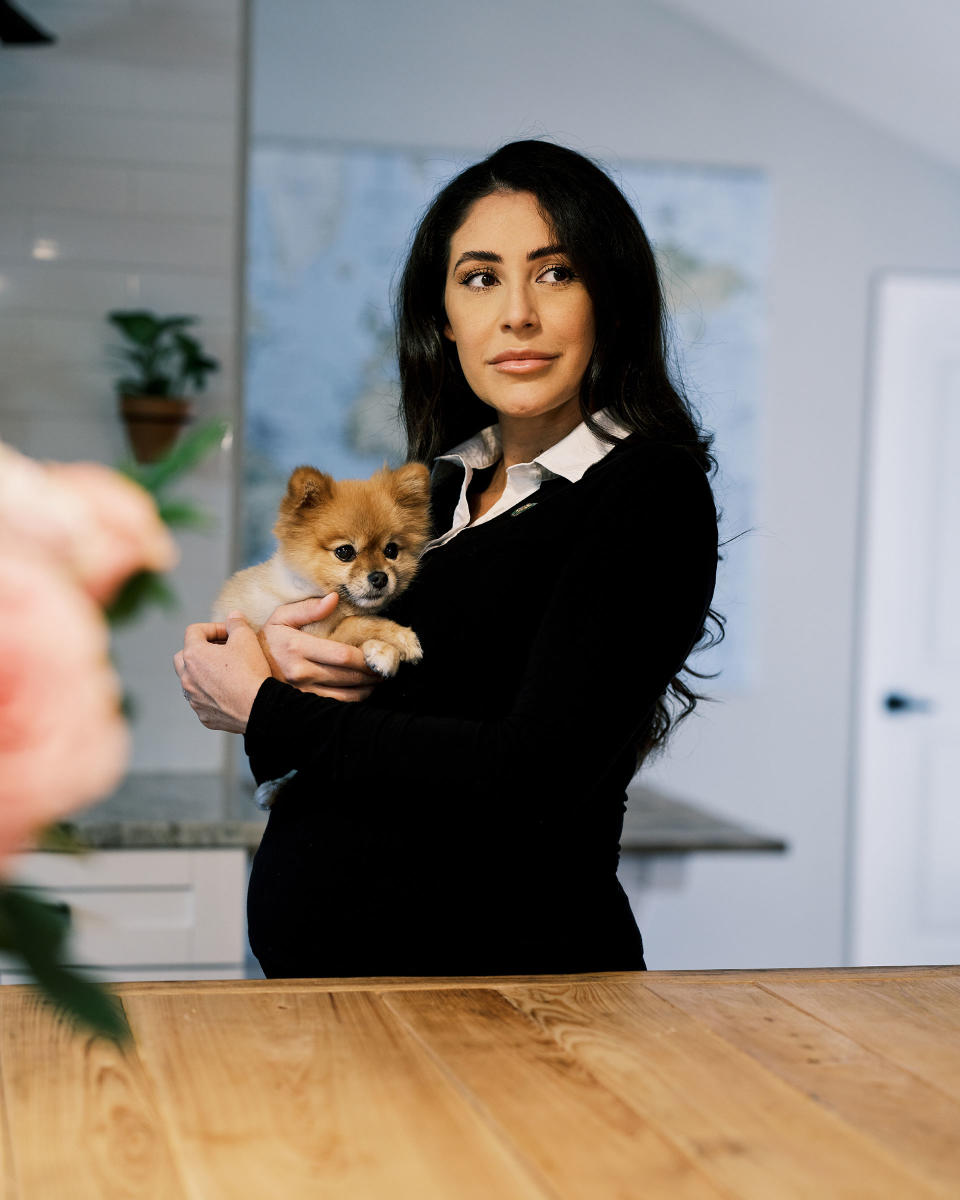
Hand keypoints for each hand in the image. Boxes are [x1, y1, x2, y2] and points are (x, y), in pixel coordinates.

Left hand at [173, 614, 269, 732]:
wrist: (258, 708)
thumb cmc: (250, 672)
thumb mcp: (246, 639)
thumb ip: (236, 623)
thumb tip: (233, 616)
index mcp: (193, 655)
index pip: (194, 631)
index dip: (213, 627)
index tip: (229, 633)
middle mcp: (187, 678)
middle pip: (184, 656)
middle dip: (200, 650)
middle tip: (221, 651)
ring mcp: (193, 699)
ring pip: (191, 681)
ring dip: (203, 673)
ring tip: (225, 672)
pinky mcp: (203, 715)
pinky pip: (202, 700)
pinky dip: (211, 694)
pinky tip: (229, 693)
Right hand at [258, 594, 378, 702]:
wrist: (242, 669)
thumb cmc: (266, 640)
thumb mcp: (281, 617)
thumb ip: (308, 607)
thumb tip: (334, 598)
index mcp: (297, 647)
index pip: (342, 655)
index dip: (366, 658)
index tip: (378, 654)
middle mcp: (300, 672)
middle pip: (348, 676)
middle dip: (371, 673)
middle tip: (384, 669)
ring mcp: (300, 691)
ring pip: (344, 696)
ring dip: (366, 690)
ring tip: (376, 681)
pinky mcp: (300, 704)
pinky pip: (333, 706)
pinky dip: (352, 701)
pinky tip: (359, 692)